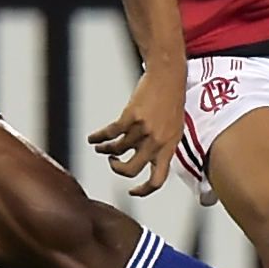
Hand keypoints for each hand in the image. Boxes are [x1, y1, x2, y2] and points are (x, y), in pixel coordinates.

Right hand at [88, 65, 185, 196]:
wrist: (168, 76)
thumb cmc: (172, 100)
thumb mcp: (175, 128)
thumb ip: (164, 147)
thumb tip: (152, 163)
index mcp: (169, 147)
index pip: (158, 179)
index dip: (144, 190)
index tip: (132, 191)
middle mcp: (157, 142)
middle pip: (132, 169)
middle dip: (118, 169)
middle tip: (112, 162)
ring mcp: (143, 130)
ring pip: (117, 149)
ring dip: (105, 150)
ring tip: (101, 147)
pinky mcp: (130, 117)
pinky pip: (110, 134)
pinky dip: (98, 138)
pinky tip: (93, 138)